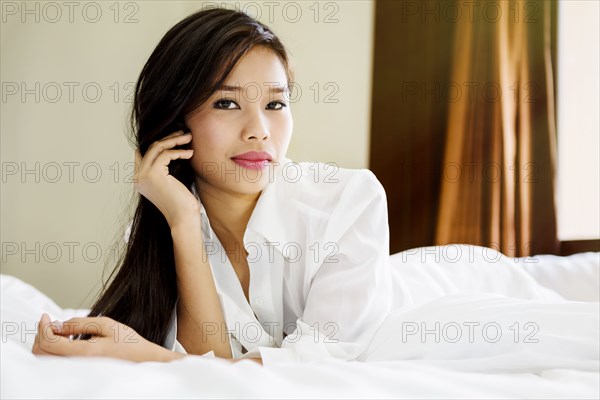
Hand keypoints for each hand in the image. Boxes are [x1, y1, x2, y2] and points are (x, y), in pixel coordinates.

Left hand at [31, 313, 182, 362]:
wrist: (142, 360)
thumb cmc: (127, 342)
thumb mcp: (106, 325)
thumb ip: (80, 324)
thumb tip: (57, 325)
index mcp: (83, 353)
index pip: (49, 342)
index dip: (43, 327)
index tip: (47, 316)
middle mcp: (76, 366)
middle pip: (42, 354)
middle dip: (41, 334)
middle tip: (50, 322)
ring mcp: (76, 371)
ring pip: (46, 361)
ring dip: (46, 344)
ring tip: (57, 330)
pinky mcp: (78, 371)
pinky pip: (55, 364)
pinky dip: (52, 351)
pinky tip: (64, 341)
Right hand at [133, 130, 199, 227]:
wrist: (183, 219)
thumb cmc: (182, 204)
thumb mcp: (172, 182)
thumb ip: (167, 168)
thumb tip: (174, 149)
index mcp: (141, 180)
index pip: (143, 153)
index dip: (159, 143)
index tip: (175, 138)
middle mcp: (138, 178)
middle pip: (150, 148)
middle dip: (168, 138)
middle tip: (184, 133)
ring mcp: (143, 176)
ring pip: (156, 147)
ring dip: (174, 140)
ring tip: (189, 137)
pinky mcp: (153, 175)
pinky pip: (165, 154)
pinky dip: (179, 151)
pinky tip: (190, 153)